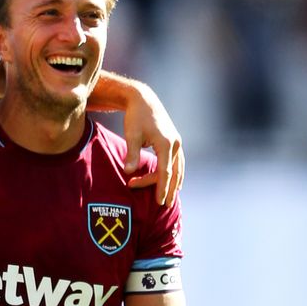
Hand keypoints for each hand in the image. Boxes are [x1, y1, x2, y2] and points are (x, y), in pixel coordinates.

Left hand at [122, 84, 184, 206]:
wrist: (143, 100)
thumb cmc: (135, 117)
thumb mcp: (131, 134)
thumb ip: (131, 154)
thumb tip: (128, 172)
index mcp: (166, 143)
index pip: (164, 171)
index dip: (161, 187)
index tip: (159, 201)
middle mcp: (176, 144)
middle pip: (174, 172)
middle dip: (169, 189)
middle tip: (164, 205)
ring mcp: (177, 142)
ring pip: (178, 167)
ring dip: (174, 182)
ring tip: (171, 196)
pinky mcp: (175, 141)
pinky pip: (178, 161)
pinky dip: (176, 172)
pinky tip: (174, 181)